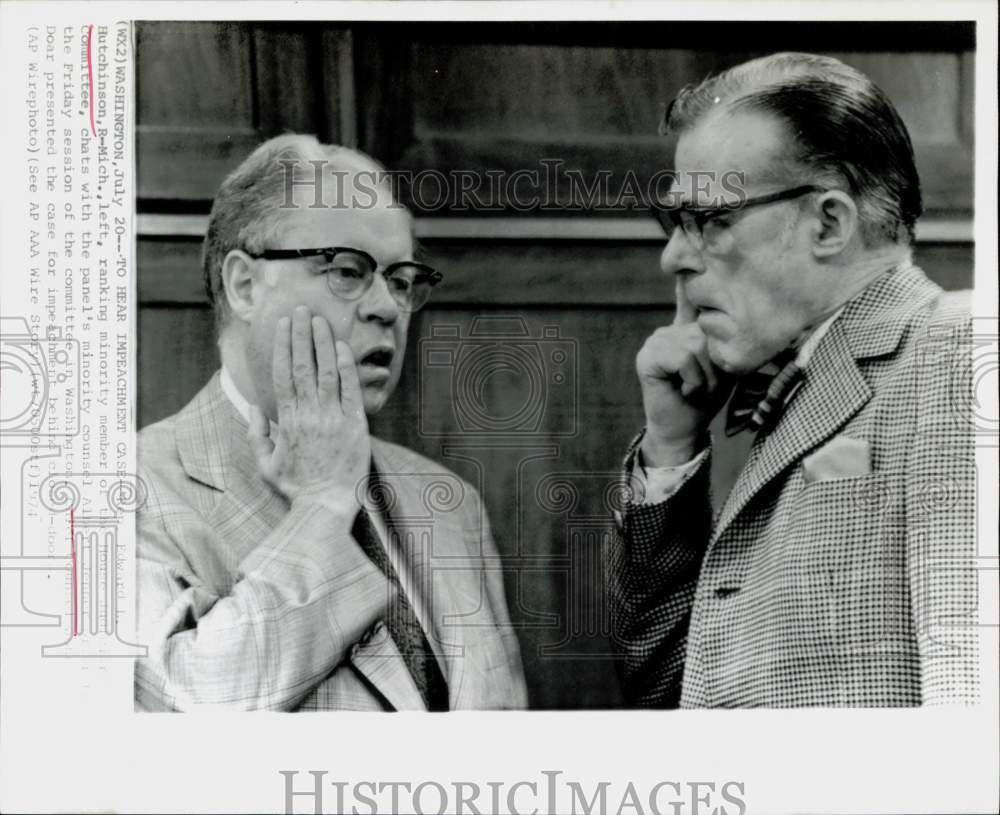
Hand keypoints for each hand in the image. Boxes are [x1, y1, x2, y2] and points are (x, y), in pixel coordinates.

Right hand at [247, 306, 369, 511]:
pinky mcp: (355, 426)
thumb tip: (255, 408)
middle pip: (303, 365)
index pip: (282, 373)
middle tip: (302, 310)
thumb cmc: (297, 488)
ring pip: (326, 372)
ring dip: (322, 343)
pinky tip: (342, 347)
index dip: (282, 345)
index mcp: (287, 421)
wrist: (326, 506)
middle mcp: (309, 414)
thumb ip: (257, 435)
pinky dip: (346, 367)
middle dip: (301, 335)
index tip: (283, 324)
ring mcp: (333, 418)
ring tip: (320, 320)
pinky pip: (350, 390)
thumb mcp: (265, 465)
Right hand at [635, 280, 732, 465]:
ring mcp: (656, 341)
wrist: (683, 428)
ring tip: (695, 387)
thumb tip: (727, 315)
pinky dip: (692, 379)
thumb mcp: (724, 364)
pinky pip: (682, 357)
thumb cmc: (706, 398)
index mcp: (687, 327)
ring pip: (695, 344)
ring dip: (705, 375)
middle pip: (705, 330)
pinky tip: (682, 389)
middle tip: (706, 383)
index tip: (687, 232)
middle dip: (715, 363)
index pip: (689, 292)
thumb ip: (723, 340)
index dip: (689, 265)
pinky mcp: (647, 356)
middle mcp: (669, 329)